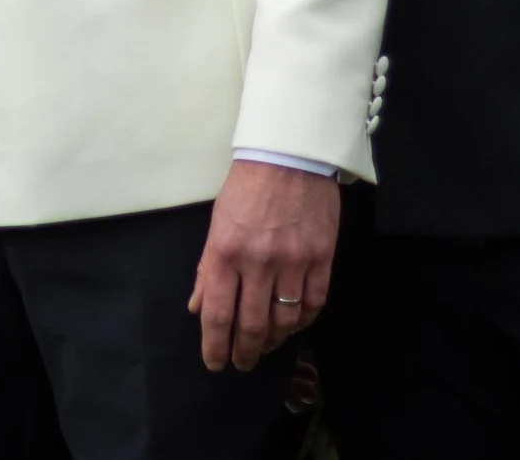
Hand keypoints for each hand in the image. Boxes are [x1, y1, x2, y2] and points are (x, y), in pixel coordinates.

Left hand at [189, 160, 339, 372]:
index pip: (217, 314)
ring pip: (285, 320)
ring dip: (274, 340)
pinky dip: (303, 321)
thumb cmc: (247, 187)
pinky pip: (314, 303)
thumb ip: (207, 268)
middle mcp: (258, 261)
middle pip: (251, 325)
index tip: (215, 362)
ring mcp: (293, 261)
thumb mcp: (217, 224)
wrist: (289, 155)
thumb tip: (197, 307)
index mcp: (225, 252)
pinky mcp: (322, 257)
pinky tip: (294, 324)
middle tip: (242, 363)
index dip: (214, 346)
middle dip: (244, 352)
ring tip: (266, 345)